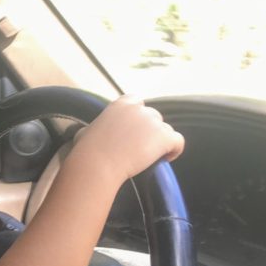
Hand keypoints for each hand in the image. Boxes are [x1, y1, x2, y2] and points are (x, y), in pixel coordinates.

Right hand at [70, 95, 184, 183]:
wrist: (98, 163)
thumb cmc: (88, 150)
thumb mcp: (87, 130)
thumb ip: (96, 126)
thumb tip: (89, 133)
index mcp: (120, 104)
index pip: (137, 102)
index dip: (138, 116)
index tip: (133, 131)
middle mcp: (139, 109)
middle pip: (153, 116)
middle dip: (149, 130)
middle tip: (141, 146)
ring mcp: (153, 122)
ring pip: (166, 129)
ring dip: (160, 141)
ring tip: (151, 155)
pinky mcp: (164, 137)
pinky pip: (178, 141)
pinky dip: (174, 150)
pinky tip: (166, 158)